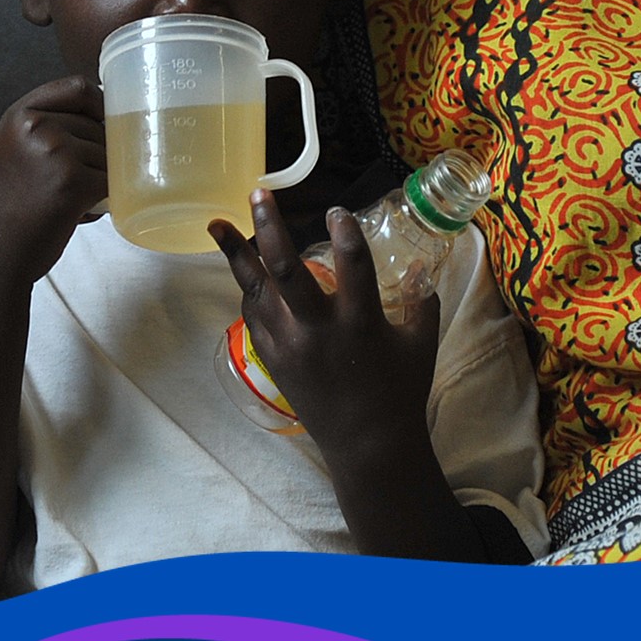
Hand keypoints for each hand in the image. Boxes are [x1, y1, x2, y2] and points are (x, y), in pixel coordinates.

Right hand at [0, 75, 106, 286]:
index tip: (105, 122)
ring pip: (108, 155)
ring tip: (67, 201)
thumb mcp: (15, 150)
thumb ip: (48, 127)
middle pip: (99, 126)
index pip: (78, 87)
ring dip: (99, 179)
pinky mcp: (74, 182)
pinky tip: (77, 213)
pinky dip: (104, 200)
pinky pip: (112, 182)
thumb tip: (108, 112)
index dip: (100, 104)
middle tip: (67, 185)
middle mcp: (36, 126)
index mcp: (19, 114)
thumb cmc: (8, 206)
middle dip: (96, 155)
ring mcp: (55, 152)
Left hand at [210, 191, 439, 458]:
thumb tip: (422, 264)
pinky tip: (244, 270)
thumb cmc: (400, 391)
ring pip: (256, 291)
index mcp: (361, 322)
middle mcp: (320, 330)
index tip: (336, 209)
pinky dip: (249, 289)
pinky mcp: (274, 360)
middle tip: (258, 194)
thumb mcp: (422, 344)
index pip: (352, 264)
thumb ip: (422, 301)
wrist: (367, 445)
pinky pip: (253, 316)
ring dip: (237, 255)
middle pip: (287, 269)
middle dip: (269, 228)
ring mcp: (291, 345)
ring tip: (217, 224)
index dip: (343, 231)